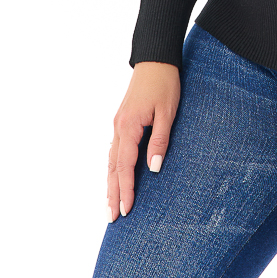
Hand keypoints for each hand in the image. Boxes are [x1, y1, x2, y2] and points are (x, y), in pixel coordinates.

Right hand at [107, 61, 179, 221]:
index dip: (126, 189)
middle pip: (113, 167)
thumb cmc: (165, 84)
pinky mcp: (121, 121)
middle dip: (112, 193)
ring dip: (110, 183)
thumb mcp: (167, 112)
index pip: (125, 166)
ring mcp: (118, 124)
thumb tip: (154, 169)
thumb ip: (160, 140)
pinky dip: (112, 168)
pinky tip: (113, 177)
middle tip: (112, 218)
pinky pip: (113, 150)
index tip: (126, 210)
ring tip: (109, 205)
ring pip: (110, 160)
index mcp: (129, 126)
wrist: (155, 59)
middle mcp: (119, 127)